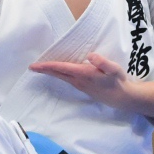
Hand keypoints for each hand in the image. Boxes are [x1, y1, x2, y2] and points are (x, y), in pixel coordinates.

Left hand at [30, 51, 153, 116]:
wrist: (122, 98)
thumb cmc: (118, 81)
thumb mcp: (114, 69)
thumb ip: (102, 62)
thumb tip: (90, 56)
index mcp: (83, 74)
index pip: (61, 68)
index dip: (47, 66)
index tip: (34, 66)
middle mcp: (78, 80)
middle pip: (57, 74)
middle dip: (44, 70)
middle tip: (31, 67)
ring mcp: (80, 85)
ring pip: (61, 76)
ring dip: (50, 72)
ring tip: (40, 68)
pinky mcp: (83, 86)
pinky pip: (66, 78)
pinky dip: (59, 74)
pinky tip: (57, 71)